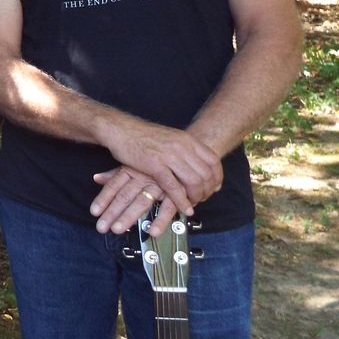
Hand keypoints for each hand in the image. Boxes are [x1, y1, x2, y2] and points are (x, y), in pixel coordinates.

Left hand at [90, 167, 177, 236]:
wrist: (184, 151)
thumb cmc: (156, 159)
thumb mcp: (134, 163)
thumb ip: (115, 174)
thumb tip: (96, 178)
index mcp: (132, 170)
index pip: (113, 185)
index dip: (103, 199)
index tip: (94, 212)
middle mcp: (143, 177)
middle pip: (124, 196)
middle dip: (112, 213)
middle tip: (102, 227)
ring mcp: (158, 184)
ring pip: (141, 202)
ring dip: (129, 216)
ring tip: (118, 229)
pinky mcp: (175, 192)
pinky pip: (167, 207)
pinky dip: (161, 220)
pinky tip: (153, 231)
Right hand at [100, 118, 222, 218]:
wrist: (120, 129)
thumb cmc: (143, 135)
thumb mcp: (170, 137)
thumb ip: (185, 149)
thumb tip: (197, 162)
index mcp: (187, 139)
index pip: (213, 161)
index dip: (217, 178)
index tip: (214, 188)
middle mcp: (182, 146)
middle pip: (206, 174)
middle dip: (207, 191)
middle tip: (202, 199)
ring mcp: (169, 156)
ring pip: (193, 182)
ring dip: (196, 197)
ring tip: (192, 204)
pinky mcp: (155, 165)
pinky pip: (174, 187)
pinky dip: (181, 201)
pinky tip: (184, 208)